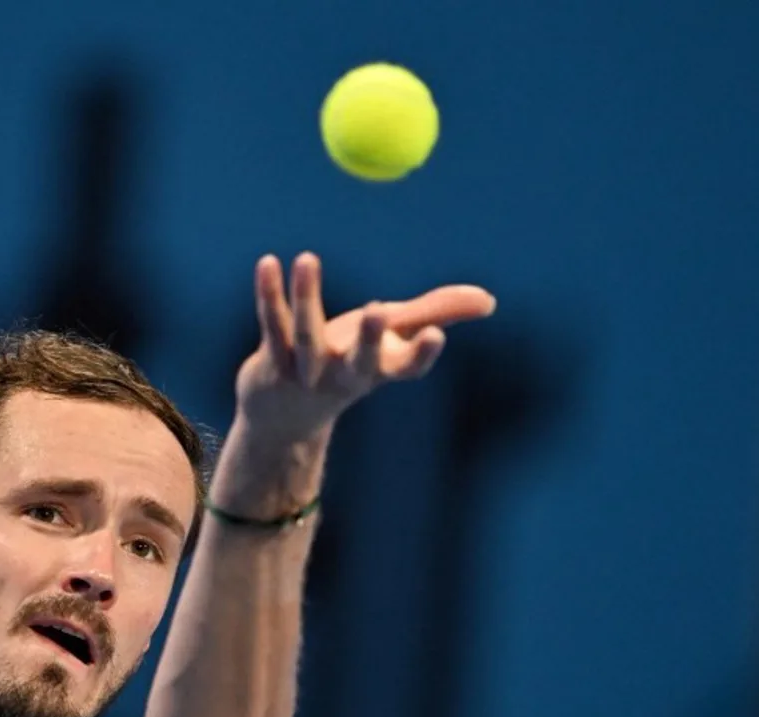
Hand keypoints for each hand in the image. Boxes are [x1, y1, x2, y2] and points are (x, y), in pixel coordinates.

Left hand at [235, 252, 495, 440]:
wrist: (284, 417)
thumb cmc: (347, 364)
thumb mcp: (393, 338)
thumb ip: (437, 314)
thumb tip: (489, 300)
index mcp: (378, 371)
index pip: (406, 368)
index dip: (421, 354)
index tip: (435, 336)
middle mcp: (344, 376)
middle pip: (358, 361)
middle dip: (370, 339)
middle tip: (378, 311)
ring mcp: (305, 372)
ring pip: (306, 335)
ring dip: (306, 297)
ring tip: (308, 257)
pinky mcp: (271, 362)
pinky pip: (272, 325)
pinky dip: (270, 294)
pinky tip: (268, 262)